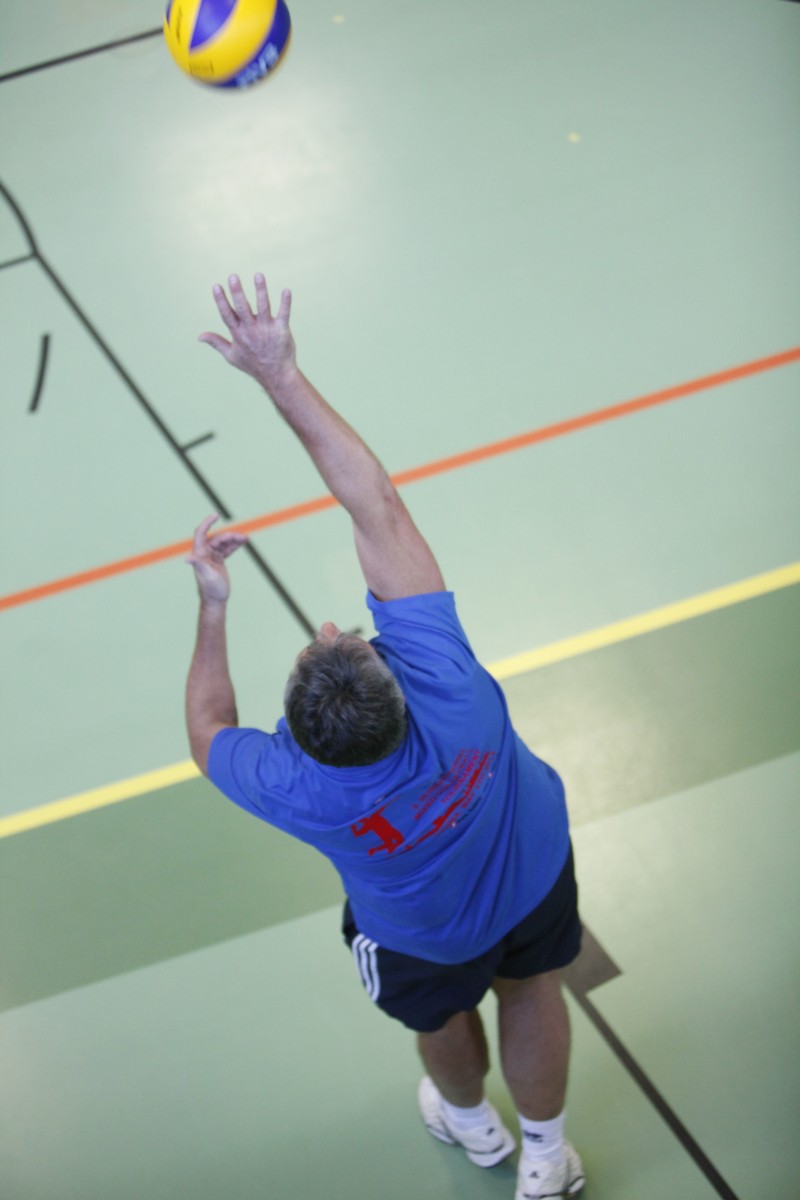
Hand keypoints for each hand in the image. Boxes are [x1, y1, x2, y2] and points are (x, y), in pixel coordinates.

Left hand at [186, 514, 247, 603]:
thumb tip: (186, 559)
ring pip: (223, 542)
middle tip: (242, 537)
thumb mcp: (207, 575)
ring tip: (245, 539)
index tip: (216, 515)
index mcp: (199, 553)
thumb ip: (198, 564)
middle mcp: (204, 553)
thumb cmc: (210, 589)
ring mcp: (212, 556)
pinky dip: (235, 545)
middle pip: (217, 538)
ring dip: (234, 539)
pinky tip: (243, 542)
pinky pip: (227, 549)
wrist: (216, 600)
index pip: (201, 533)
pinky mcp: (219, 560)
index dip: (207, 523)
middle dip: (229, 536)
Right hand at [198, 273, 295, 390]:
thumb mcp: (231, 356)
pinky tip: (286, 290)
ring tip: (258, 275)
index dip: (221, 300)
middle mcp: (251, 330)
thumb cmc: (253, 365)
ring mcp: (267, 330)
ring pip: (263, 307)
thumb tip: (199, 336)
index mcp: (238, 334)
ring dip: (261, 291)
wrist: (276, 376)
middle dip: (238, 292)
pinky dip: (285, 302)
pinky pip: (284, 314)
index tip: (216, 286)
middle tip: (233, 277)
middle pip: (243, 308)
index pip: (227, 315)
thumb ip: (216, 343)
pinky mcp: (282, 331)